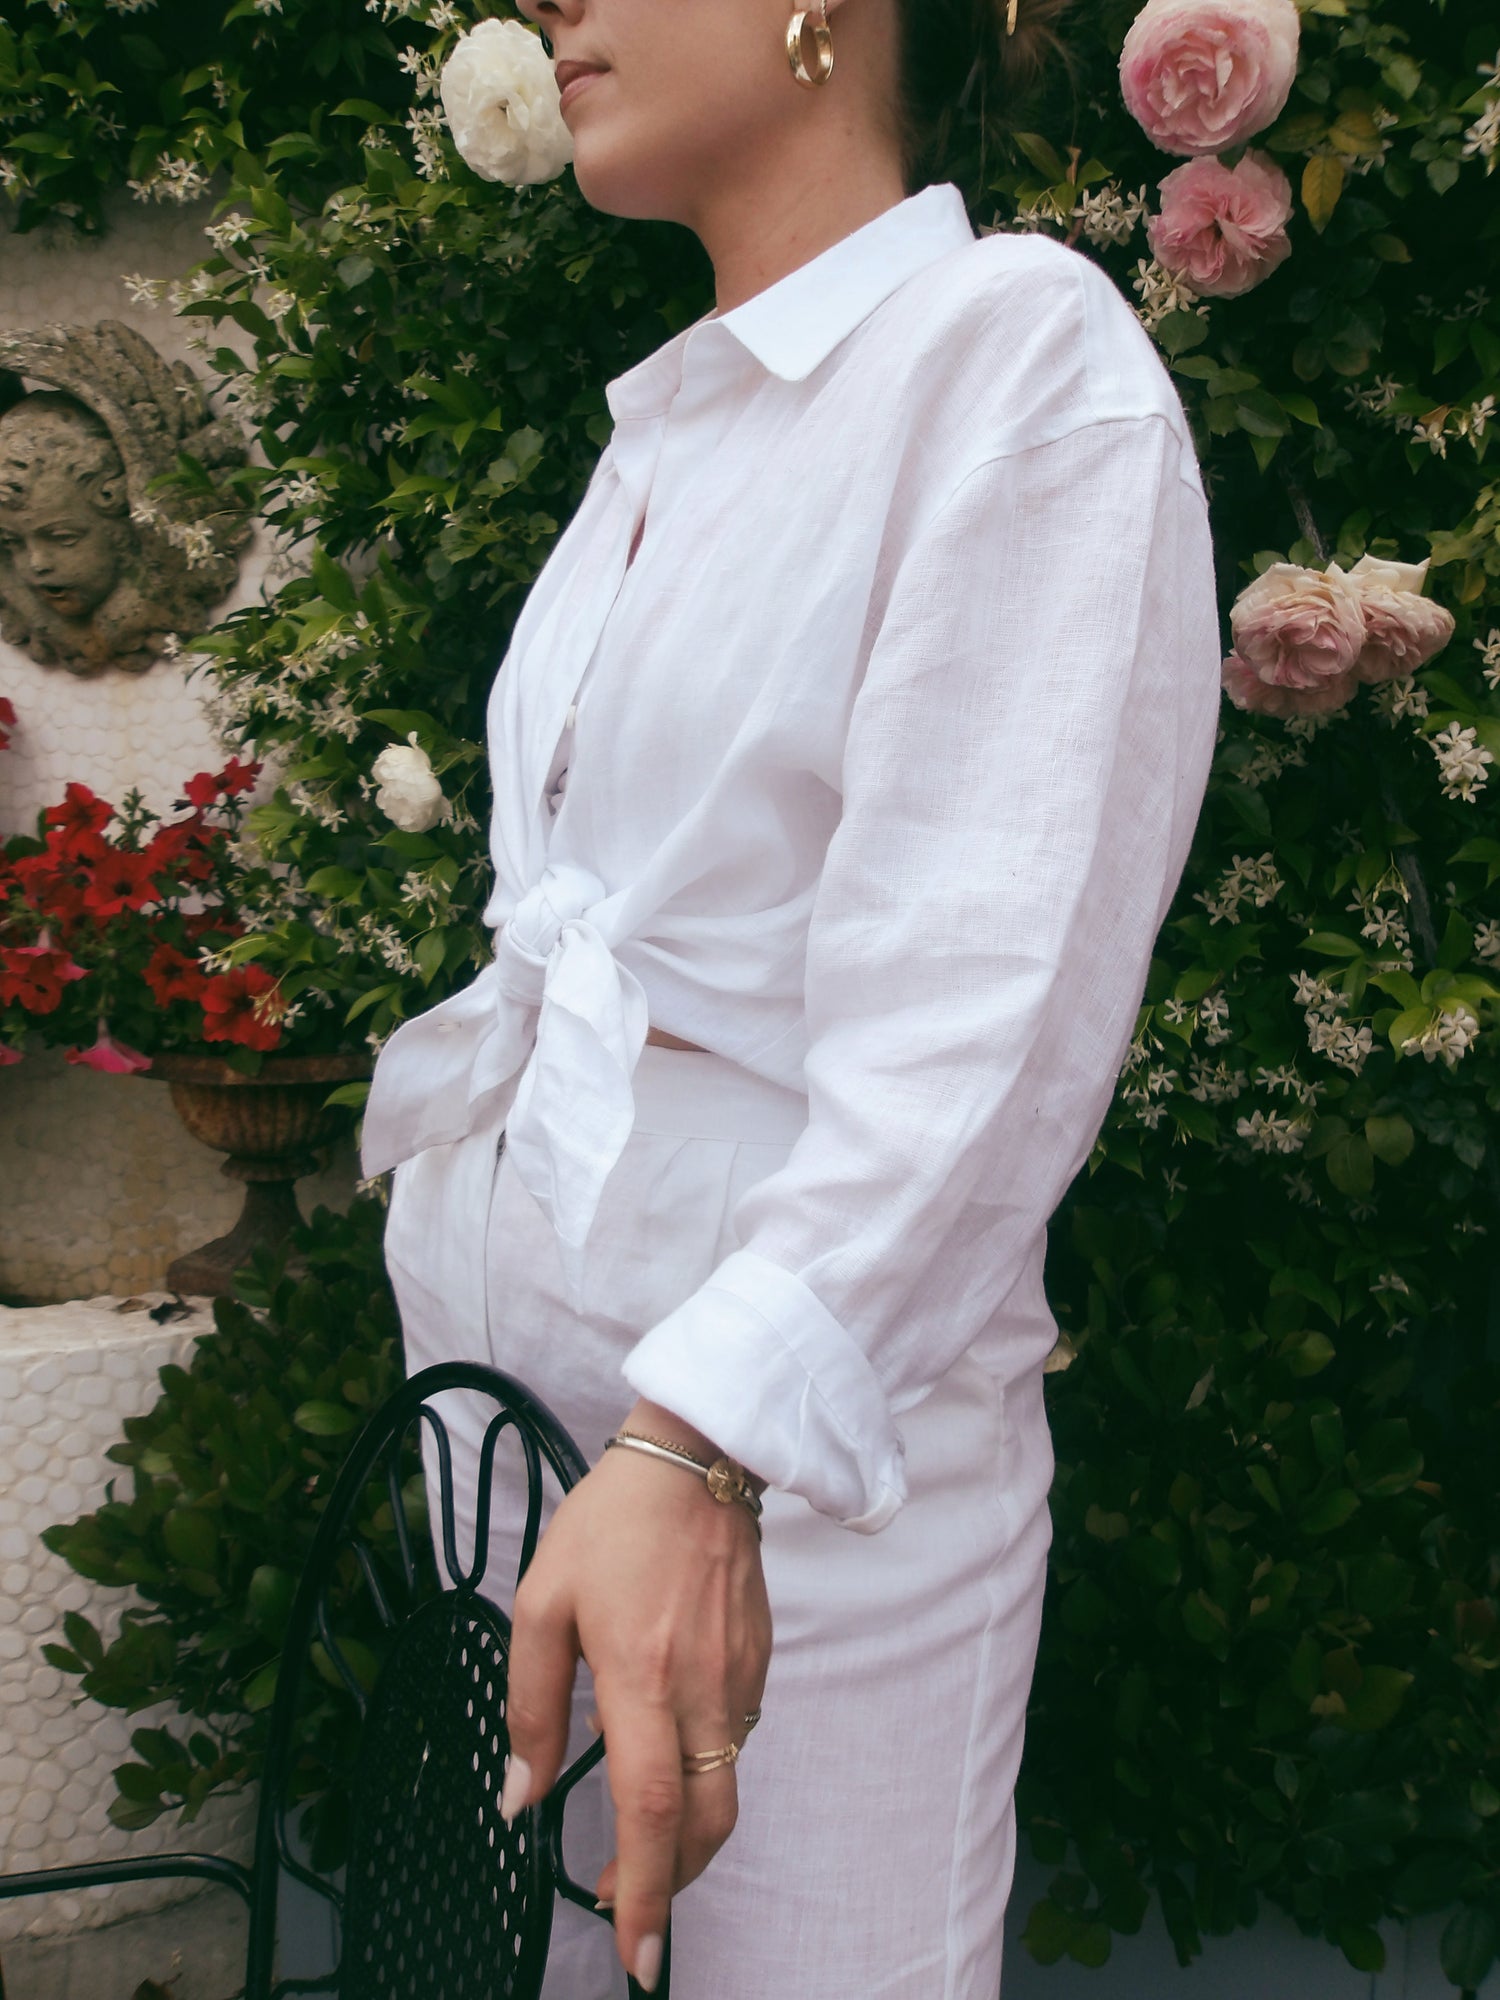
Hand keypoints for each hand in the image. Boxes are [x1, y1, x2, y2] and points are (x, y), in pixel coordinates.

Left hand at [499, 1400, 770, 1991]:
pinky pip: (733, 1740)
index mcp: (640, 1675)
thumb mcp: (541, 1602)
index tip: (635, 1953)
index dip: (645, 1892)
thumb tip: (517, 1797)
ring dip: (684, 1834)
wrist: (697, 1458)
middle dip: (669, 1884)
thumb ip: (529, 1704)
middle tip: (624, 1907)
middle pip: (703, 1823)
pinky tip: (664, 1749)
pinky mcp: (757, 1660)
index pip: (651, 1810)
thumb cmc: (611, 1523)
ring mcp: (739, 1676)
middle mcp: (701, 1687)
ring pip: (724, 1788)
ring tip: (634, 1839)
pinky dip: (702, 1773)